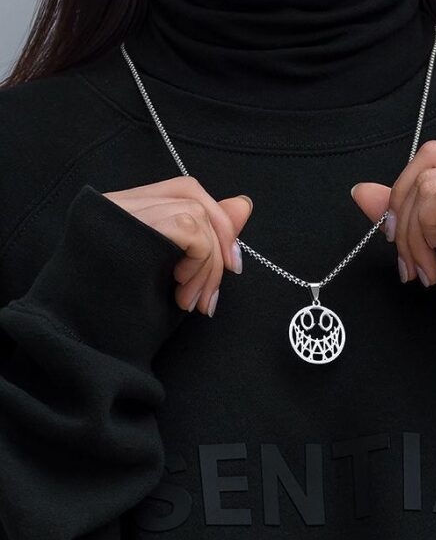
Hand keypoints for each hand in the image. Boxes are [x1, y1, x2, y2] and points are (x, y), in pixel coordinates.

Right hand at [103, 175, 252, 315]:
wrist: (88, 348)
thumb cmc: (127, 316)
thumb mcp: (177, 273)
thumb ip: (208, 237)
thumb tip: (243, 204)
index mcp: (127, 210)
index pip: (184, 190)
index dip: (217, 221)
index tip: (232, 265)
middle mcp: (119, 203)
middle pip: (192, 195)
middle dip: (220, 243)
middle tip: (215, 292)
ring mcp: (120, 212)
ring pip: (195, 213)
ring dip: (208, 265)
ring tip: (192, 301)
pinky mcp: (127, 227)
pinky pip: (189, 228)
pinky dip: (200, 262)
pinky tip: (181, 292)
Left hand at [350, 141, 435, 286]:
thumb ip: (406, 217)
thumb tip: (361, 192)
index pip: (434, 158)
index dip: (403, 193)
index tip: (396, 238)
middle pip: (428, 160)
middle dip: (400, 212)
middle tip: (405, 261)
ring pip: (429, 181)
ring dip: (412, 234)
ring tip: (424, 273)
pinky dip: (426, 229)